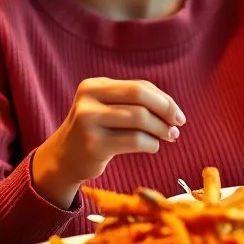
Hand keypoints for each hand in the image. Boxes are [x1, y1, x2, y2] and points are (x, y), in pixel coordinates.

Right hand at [32, 78, 184, 208]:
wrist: (65, 157)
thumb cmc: (96, 131)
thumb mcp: (106, 108)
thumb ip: (134, 102)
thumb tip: (172, 109)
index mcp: (93, 85)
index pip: (138, 86)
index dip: (164, 99)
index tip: (177, 114)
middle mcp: (88, 98)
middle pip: (139, 96)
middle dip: (165, 110)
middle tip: (178, 125)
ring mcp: (88, 121)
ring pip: (139, 117)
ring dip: (161, 129)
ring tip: (168, 137)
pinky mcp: (94, 144)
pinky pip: (135, 140)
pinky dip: (151, 144)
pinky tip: (152, 146)